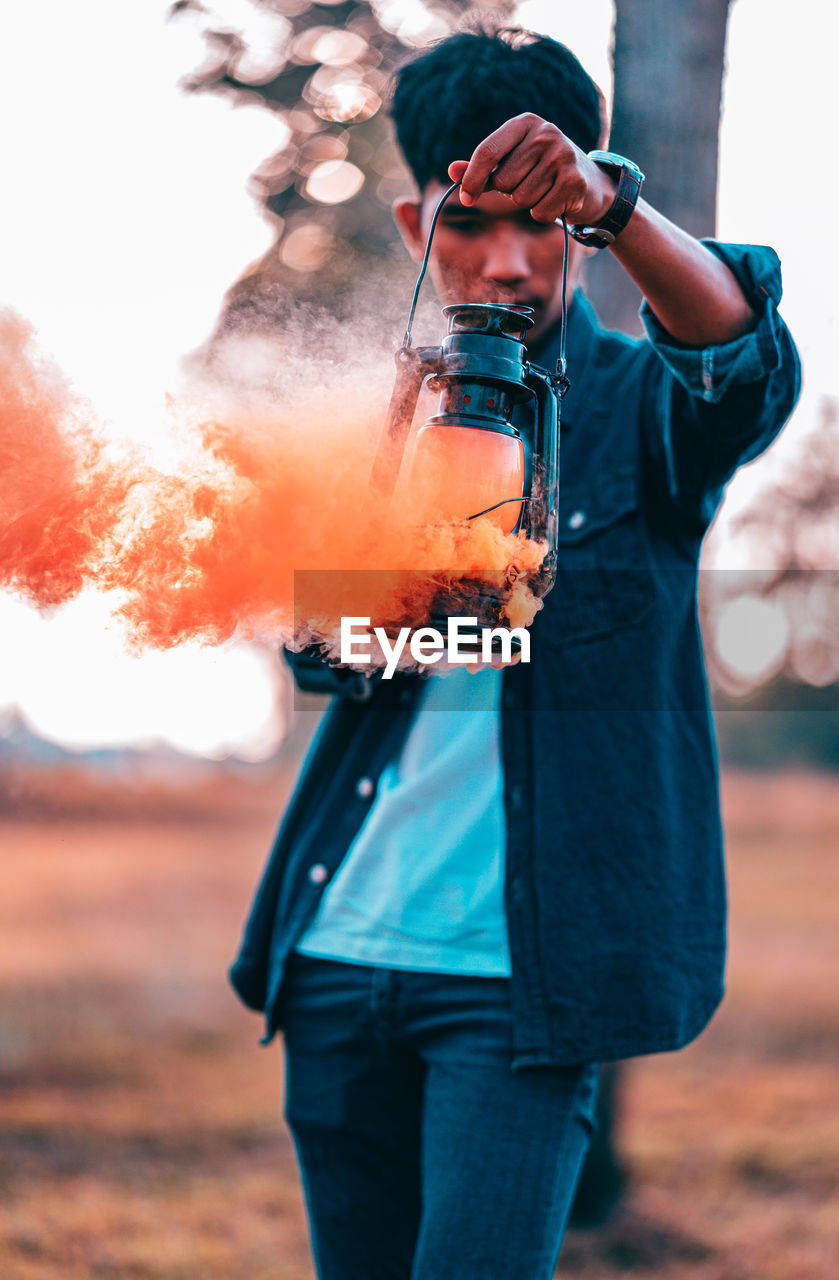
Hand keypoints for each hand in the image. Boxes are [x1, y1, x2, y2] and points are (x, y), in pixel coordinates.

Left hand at [448, 114, 614, 224]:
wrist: (590, 184)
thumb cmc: (542, 172)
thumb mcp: (512, 163)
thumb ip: (483, 168)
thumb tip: (452, 172)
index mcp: (525, 124)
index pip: (487, 152)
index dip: (472, 179)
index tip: (466, 198)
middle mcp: (545, 133)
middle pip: (503, 181)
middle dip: (510, 192)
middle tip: (529, 184)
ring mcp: (562, 155)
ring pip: (520, 199)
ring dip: (529, 204)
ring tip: (545, 190)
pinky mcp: (574, 181)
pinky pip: (539, 213)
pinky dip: (544, 214)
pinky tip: (557, 201)